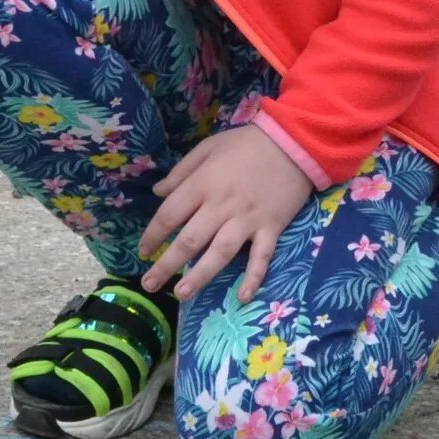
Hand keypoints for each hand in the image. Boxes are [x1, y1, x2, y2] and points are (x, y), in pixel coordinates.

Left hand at [139, 125, 313, 303]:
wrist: (294, 141)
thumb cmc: (247, 143)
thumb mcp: (208, 147)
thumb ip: (182, 171)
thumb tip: (158, 192)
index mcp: (203, 184)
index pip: (170, 214)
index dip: (153, 234)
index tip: (143, 250)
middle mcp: (222, 206)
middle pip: (190, 240)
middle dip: (167, 265)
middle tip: (150, 284)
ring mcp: (248, 220)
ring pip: (220, 252)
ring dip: (200, 276)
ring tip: (181, 293)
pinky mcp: (271, 228)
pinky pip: (262, 257)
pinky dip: (254, 277)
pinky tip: (243, 296)